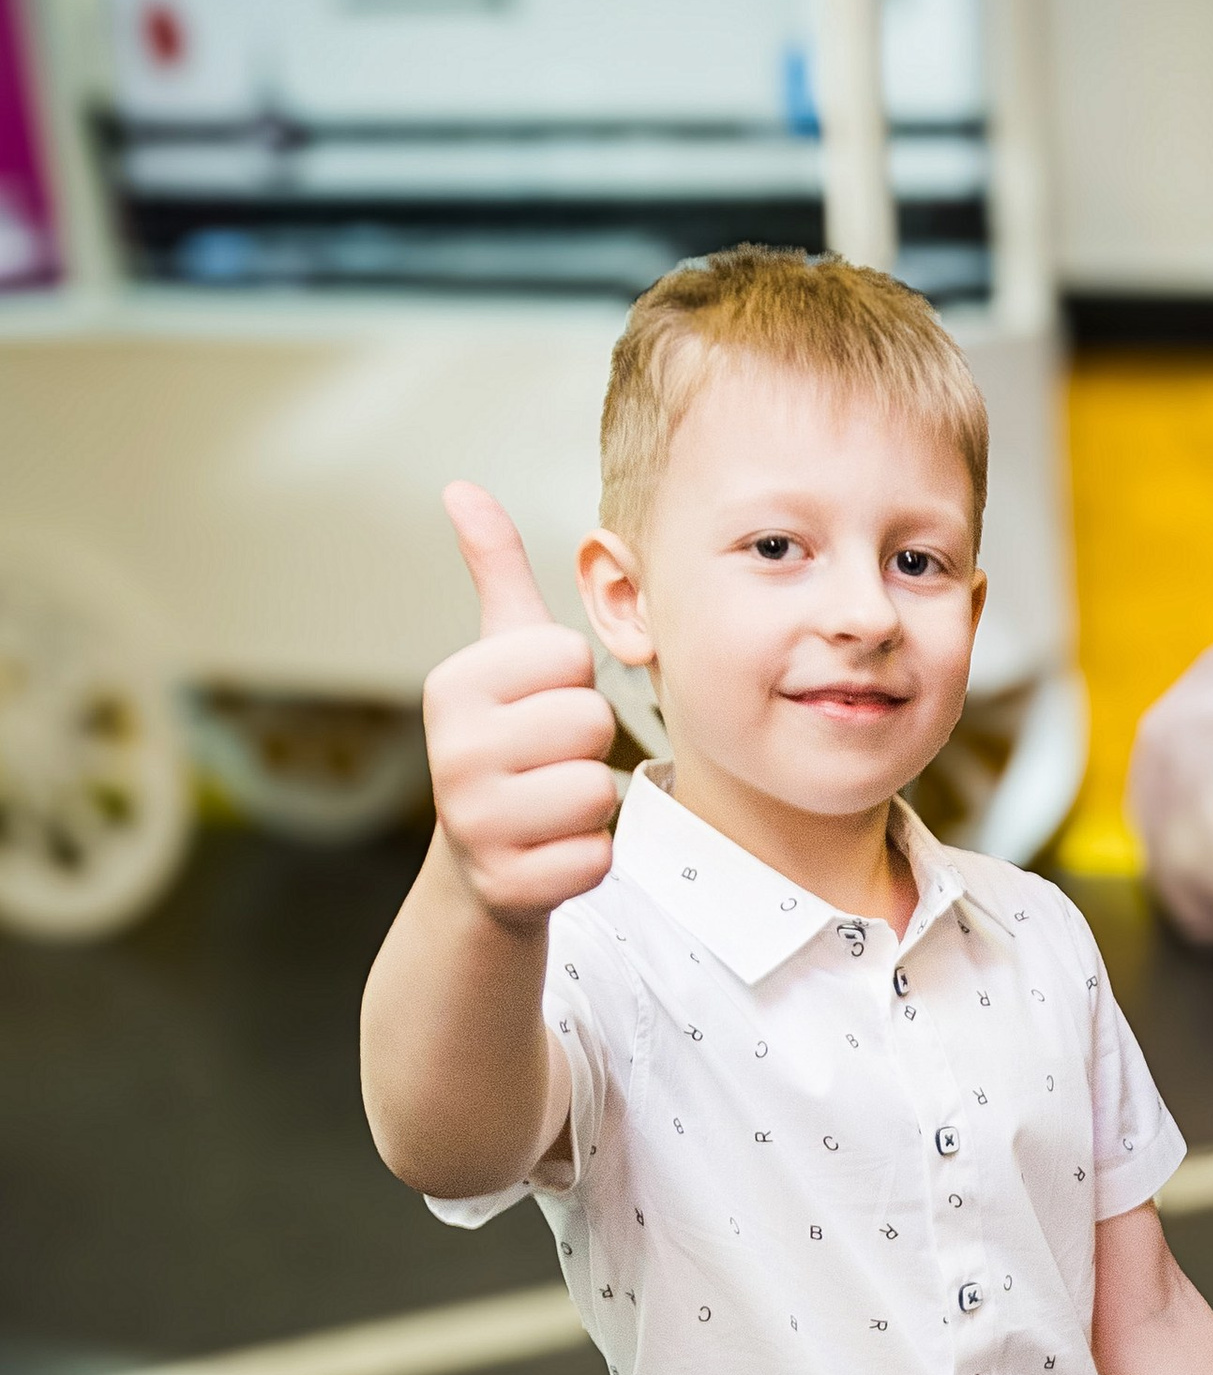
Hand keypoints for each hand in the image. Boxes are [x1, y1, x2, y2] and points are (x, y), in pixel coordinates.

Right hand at [424, 482, 620, 928]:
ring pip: (599, 789)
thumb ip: (495, 570)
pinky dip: (589, 858)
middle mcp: (451, 752)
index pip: (571, 658)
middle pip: (590, 721)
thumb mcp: (501, 654)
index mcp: (452, 686)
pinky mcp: (511, 886)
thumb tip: (462, 488)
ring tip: (547, 808)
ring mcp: (476, 824)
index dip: (571, 683)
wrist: (483, 864)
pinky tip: (549, 854)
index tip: (535, 707)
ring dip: (590, 804)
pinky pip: (599, 856)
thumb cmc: (509, 740)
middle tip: (544, 764)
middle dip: (584, 744)